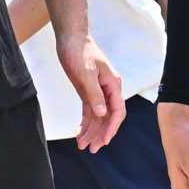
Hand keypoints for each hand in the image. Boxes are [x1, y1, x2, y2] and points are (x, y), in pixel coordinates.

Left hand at [59, 30, 124, 150]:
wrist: (71, 38)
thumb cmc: (80, 52)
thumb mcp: (86, 73)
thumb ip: (94, 94)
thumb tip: (103, 113)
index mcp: (113, 85)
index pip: (117, 111)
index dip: (112, 128)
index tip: (104, 141)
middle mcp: (109, 90)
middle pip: (109, 117)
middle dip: (101, 134)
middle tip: (92, 149)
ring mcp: (99, 91)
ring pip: (99, 116)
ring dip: (92, 131)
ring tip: (82, 145)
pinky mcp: (88, 91)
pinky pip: (90, 111)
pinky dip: (86, 123)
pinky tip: (80, 133)